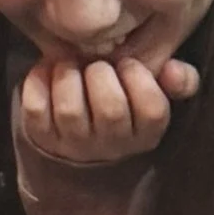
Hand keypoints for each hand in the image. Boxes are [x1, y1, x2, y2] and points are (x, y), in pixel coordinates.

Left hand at [18, 53, 198, 164]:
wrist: (81, 149)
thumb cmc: (123, 106)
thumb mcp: (153, 96)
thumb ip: (177, 81)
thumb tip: (175, 70)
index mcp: (146, 135)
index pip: (152, 109)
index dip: (139, 78)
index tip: (128, 64)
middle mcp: (112, 146)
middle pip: (110, 108)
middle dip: (101, 73)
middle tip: (97, 65)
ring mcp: (75, 144)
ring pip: (70, 108)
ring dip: (67, 74)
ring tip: (71, 67)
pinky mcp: (41, 135)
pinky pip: (36, 106)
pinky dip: (38, 81)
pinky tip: (48, 73)